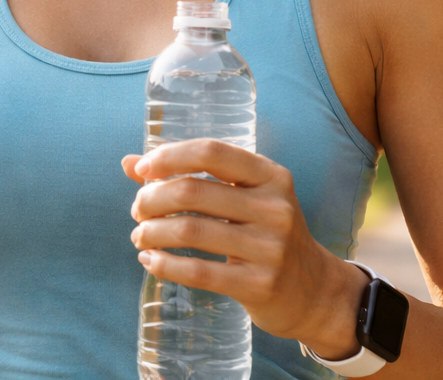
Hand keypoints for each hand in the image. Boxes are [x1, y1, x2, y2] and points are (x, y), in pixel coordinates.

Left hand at [123, 140, 368, 360]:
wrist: (313, 291)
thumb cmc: (265, 234)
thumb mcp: (241, 198)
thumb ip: (191, 177)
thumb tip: (128, 163)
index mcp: (270, 176)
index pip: (211, 152)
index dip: (169, 156)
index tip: (142, 169)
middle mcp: (274, 207)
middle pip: (193, 192)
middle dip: (152, 198)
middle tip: (137, 210)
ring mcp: (269, 247)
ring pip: (190, 231)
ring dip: (152, 232)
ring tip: (139, 236)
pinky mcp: (259, 284)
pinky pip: (198, 271)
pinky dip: (165, 265)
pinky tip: (150, 261)